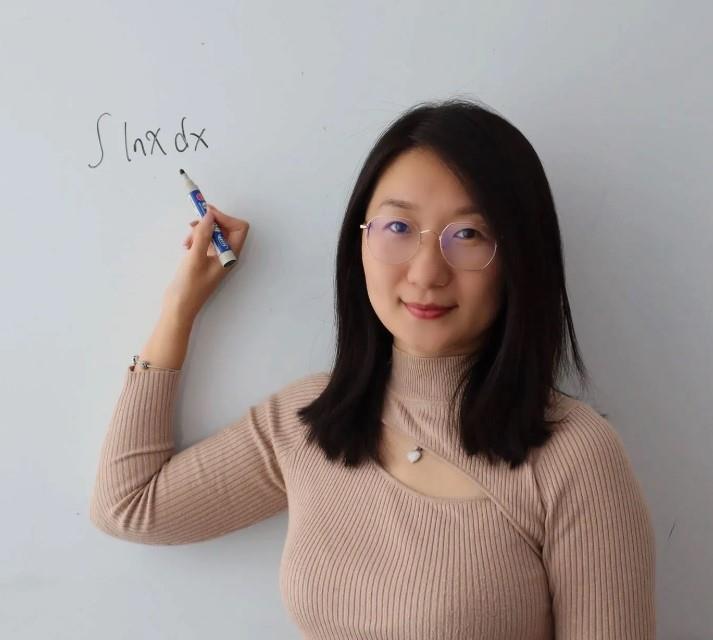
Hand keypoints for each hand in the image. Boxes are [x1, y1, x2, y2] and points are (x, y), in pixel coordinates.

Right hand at [162, 204, 249, 322]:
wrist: (179, 307)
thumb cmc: (189, 286)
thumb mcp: (195, 258)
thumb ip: (204, 235)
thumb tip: (210, 214)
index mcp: (231, 256)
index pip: (239, 228)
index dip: (225, 218)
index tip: (207, 214)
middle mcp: (227, 255)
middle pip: (226, 228)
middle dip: (210, 222)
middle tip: (193, 223)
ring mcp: (216, 257)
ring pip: (213, 233)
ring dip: (200, 230)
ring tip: (186, 241)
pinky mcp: (205, 259)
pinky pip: (205, 241)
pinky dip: (195, 238)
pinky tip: (186, 246)